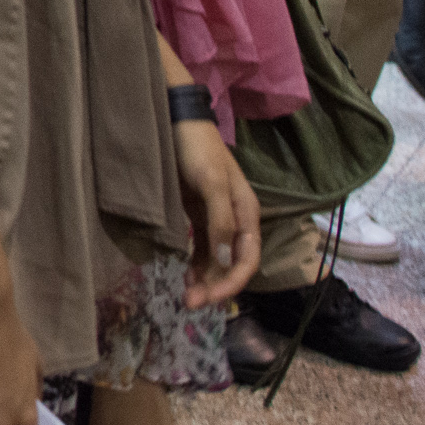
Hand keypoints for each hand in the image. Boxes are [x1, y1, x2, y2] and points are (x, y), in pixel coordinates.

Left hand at [172, 118, 260, 305]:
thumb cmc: (198, 150)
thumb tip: (227, 264)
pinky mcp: (199, 214)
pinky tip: (186, 275)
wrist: (177, 121)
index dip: (232, 283)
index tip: (210, 298)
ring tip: (186, 295)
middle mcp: (235, 220)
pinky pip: (204, 248)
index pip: (248, 260)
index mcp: (246, 213)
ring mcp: (217, 218)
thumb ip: (220, 222)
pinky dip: (197, 264)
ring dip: (205, 279)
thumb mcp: (211, 183)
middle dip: (216, 286)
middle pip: (232, 264)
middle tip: (190, 303)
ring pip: (217, 259)